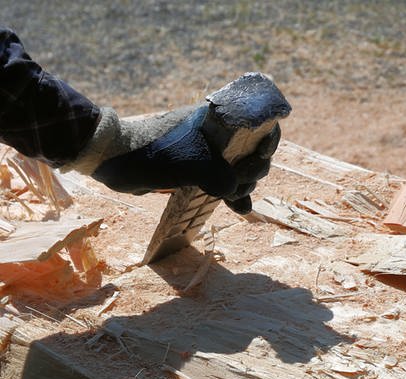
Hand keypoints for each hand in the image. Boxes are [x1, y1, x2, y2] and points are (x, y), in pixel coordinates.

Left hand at [66, 73, 289, 214]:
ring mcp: (206, 151)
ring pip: (238, 167)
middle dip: (253, 170)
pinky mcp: (196, 168)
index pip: (257, 121)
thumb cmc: (153, 153)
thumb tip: (237, 194)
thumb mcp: (192, 165)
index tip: (261, 156)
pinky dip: (232, 193)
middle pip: (252, 149)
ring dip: (244, 185)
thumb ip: (221, 179)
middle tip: (240, 185)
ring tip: (237, 201)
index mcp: (217, 120)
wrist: (113, 160)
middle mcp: (216, 132)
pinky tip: (239, 207)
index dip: (268, 138)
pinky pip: (223, 180)